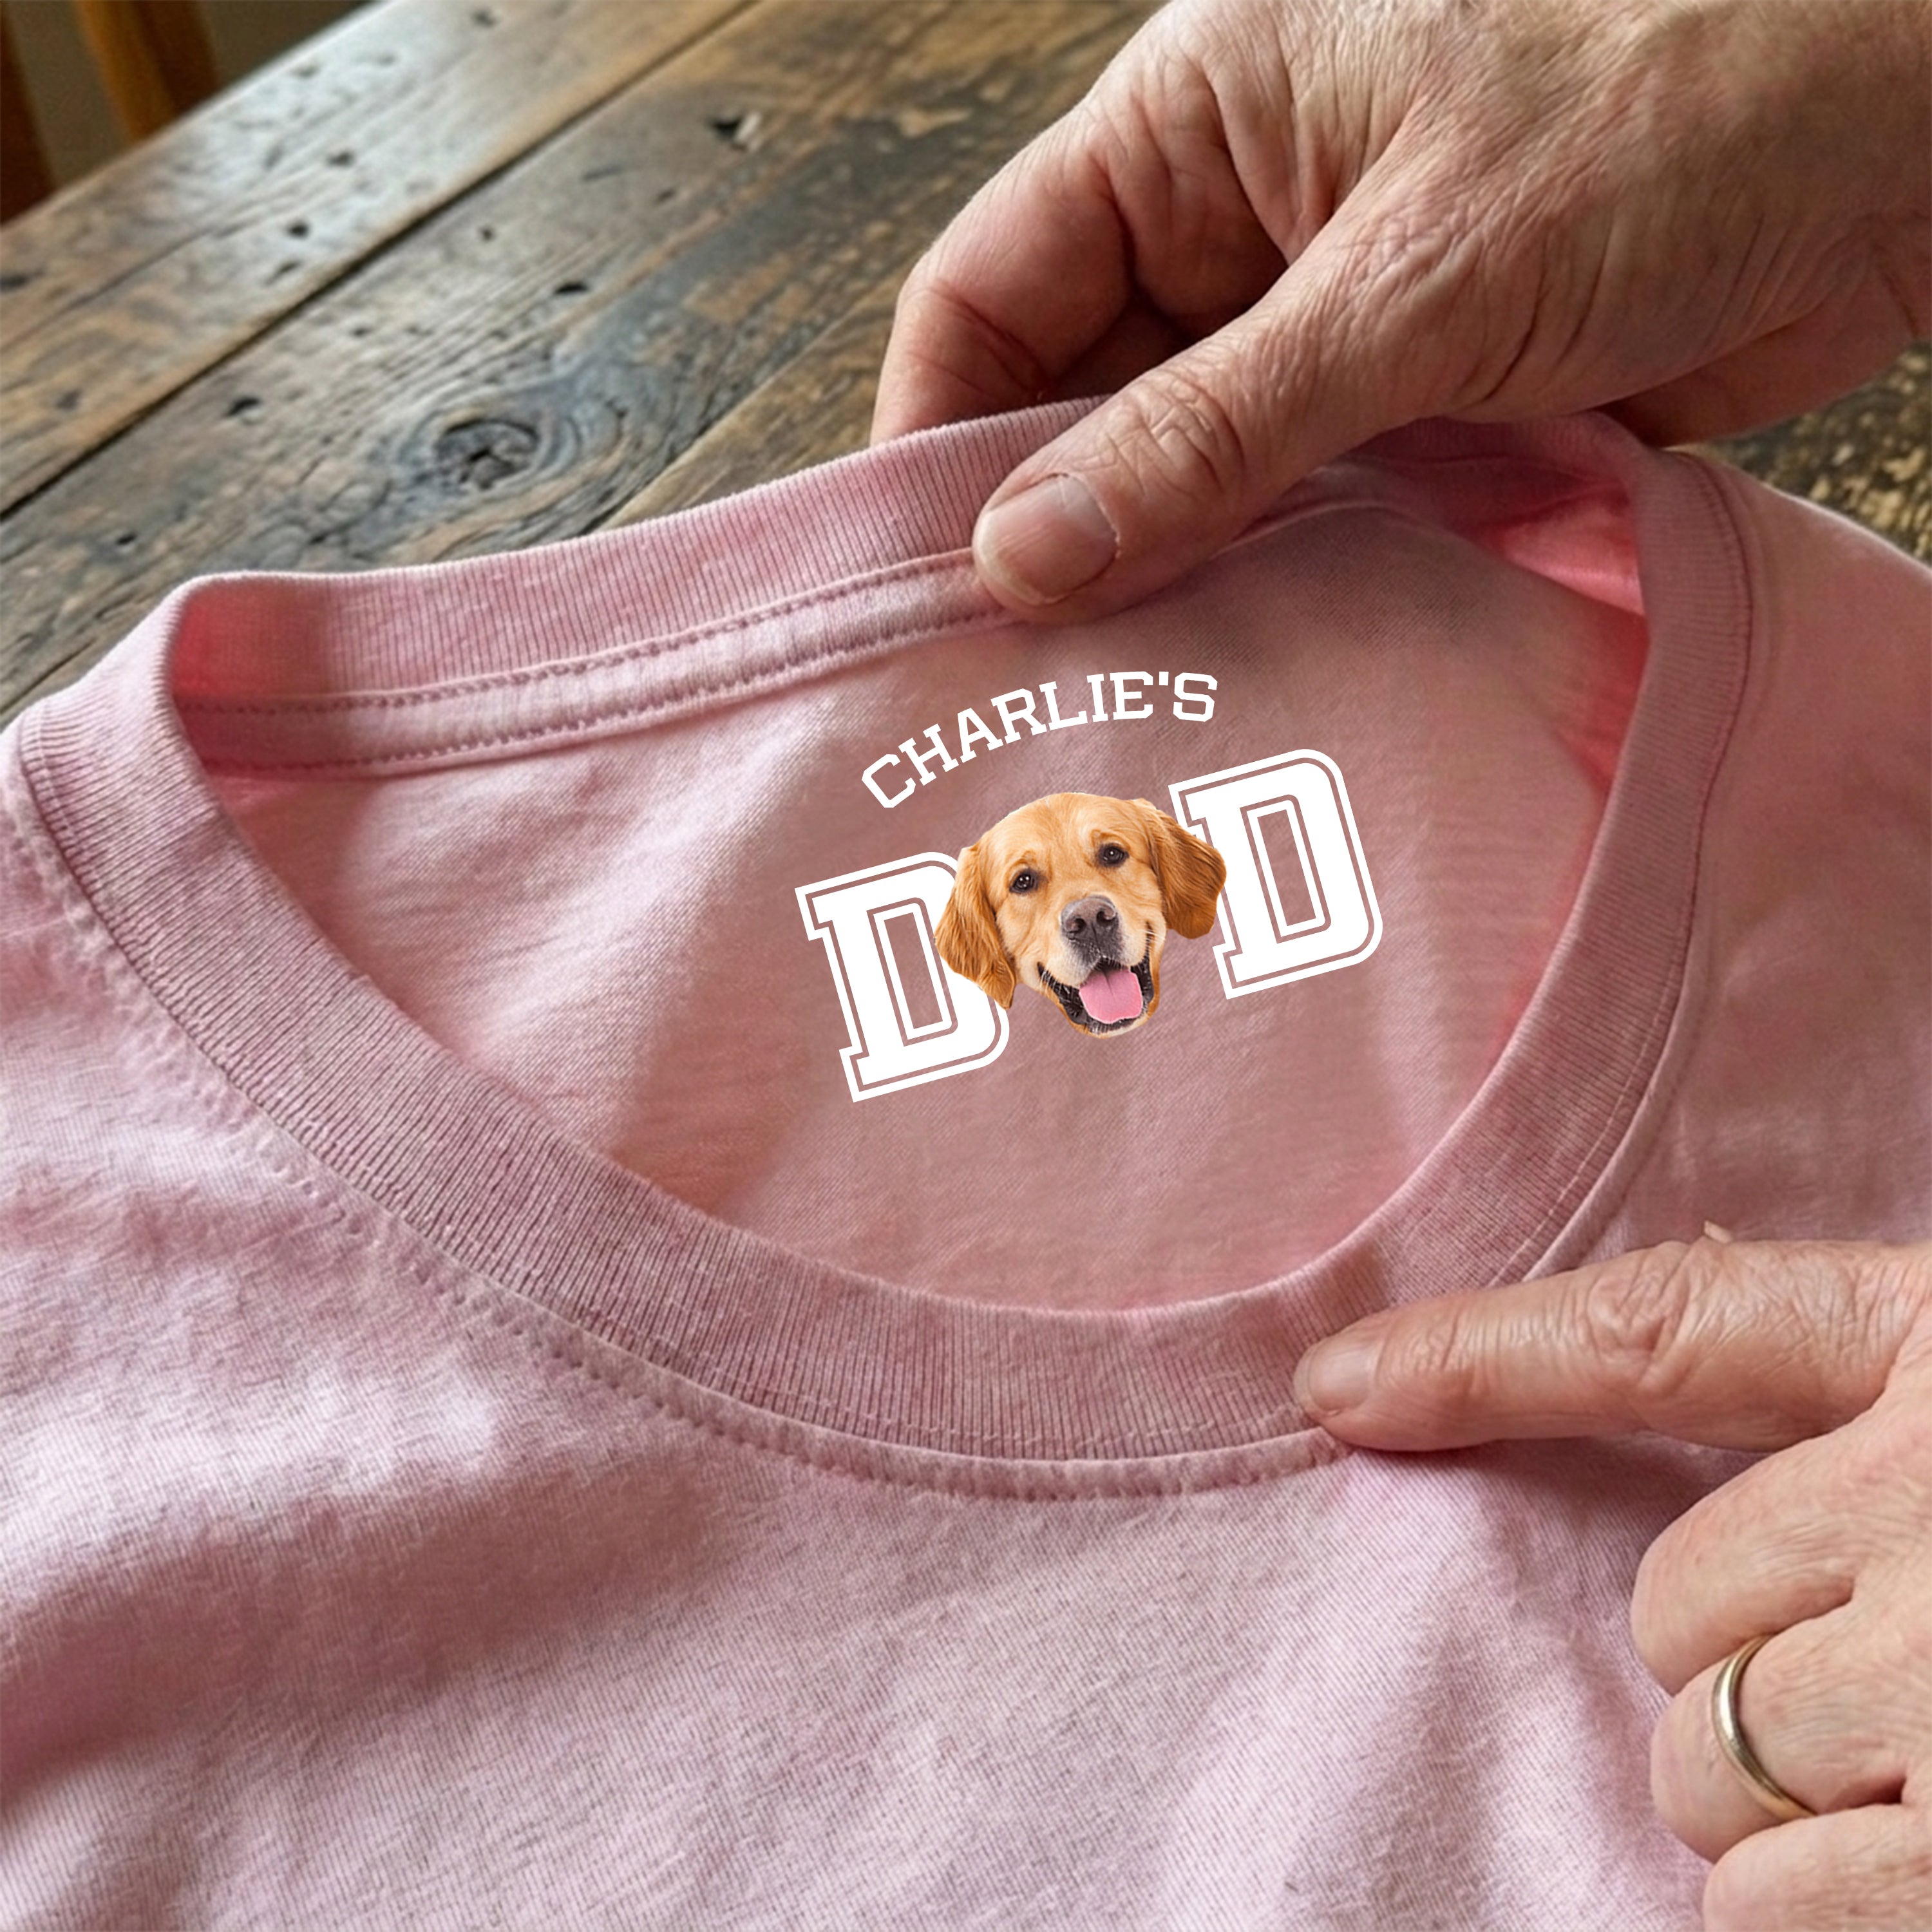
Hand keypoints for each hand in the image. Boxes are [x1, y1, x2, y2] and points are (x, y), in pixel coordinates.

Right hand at [874, 0, 1931, 620]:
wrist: (1899, 137)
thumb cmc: (1673, 111)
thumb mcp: (1405, 281)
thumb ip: (1208, 429)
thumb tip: (1026, 551)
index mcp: (1190, 127)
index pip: (990, 290)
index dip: (933, 438)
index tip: (917, 587)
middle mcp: (1235, 227)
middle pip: (1075, 399)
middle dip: (1049, 532)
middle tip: (1019, 686)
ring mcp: (1322, 323)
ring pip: (1183, 469)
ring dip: (1164, 575)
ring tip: (1125, 700)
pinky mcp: (1407, 406)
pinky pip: (1292, 509)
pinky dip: (1269, 584)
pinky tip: (1246, 669)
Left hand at [1291, 1233, 1931, 1931]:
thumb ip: (1835, 1371)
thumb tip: (1667, 1288)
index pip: (1663, 1331)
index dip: (1479, 1359)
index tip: (1335, 1388)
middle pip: (1670, 1609)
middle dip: (1730, 1662)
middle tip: (1872, 1668)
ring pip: (1697, 1769)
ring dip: (1768, 1793)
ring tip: (1917, 1766)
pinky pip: (1760, 1908)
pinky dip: (1811, 1905)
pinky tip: (1920, 1855)